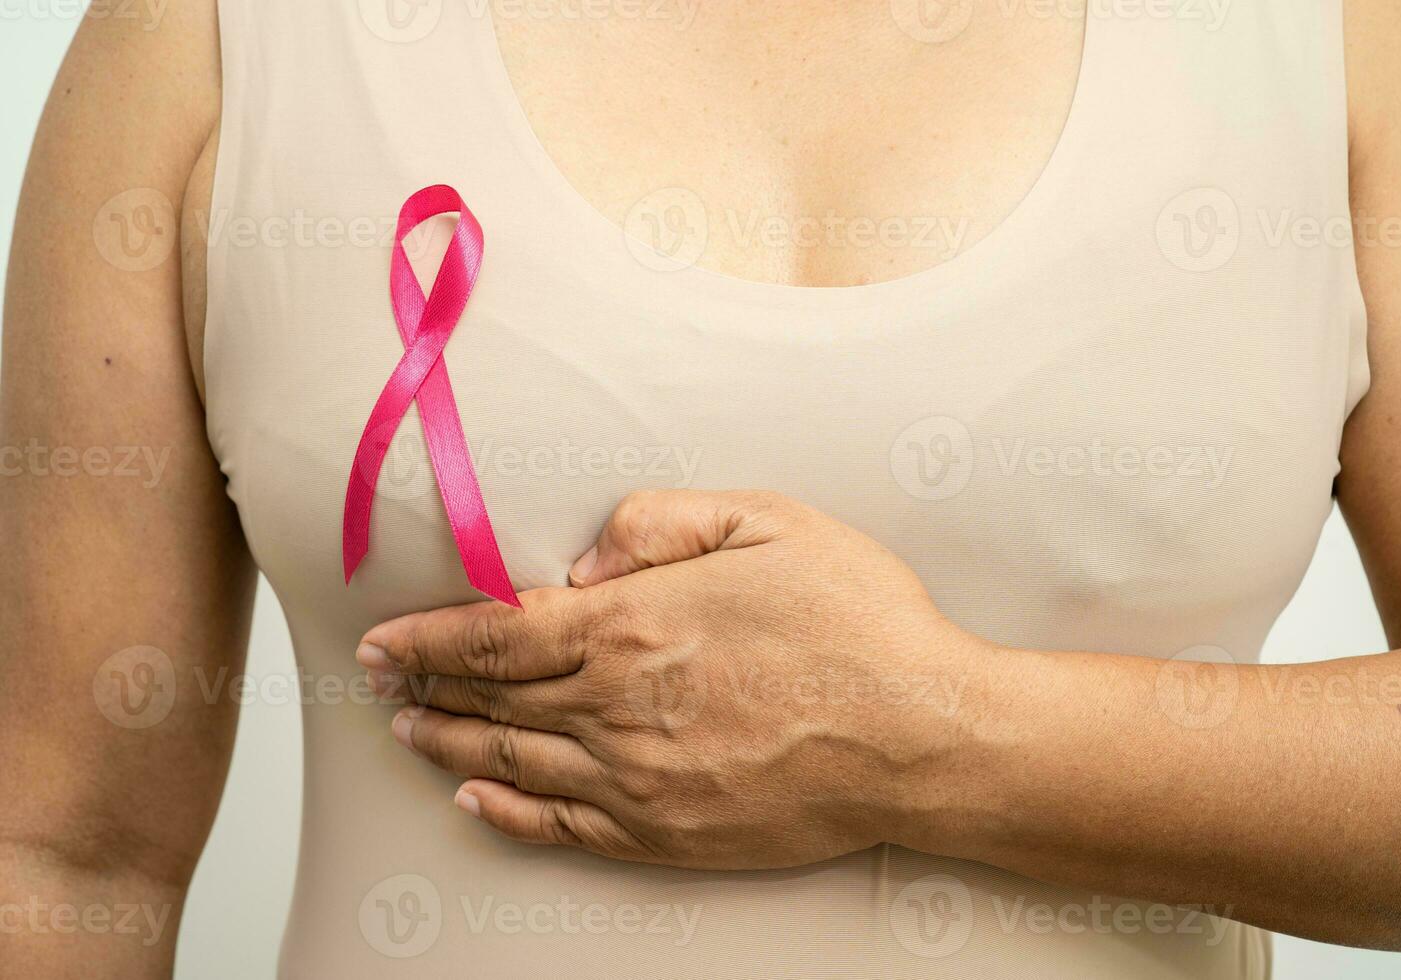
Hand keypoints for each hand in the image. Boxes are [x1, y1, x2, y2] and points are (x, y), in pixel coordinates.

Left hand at [357, 490, 985, 868]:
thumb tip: (582, 557)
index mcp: (634, 623)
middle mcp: (617, 706)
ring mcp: (638, 779)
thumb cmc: (856, 622)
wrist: (923, 734)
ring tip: (411, 735)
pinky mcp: (667, 833)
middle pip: (492, 702)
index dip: (428, 639)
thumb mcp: (770, 521)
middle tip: (381, 685)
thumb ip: (662, 522)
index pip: (495, 634)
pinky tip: (479, 805)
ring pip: (513, 766)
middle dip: (424, 690)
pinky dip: (508, 816)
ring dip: (451, 749)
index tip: (385, 641)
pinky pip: (563, 828)